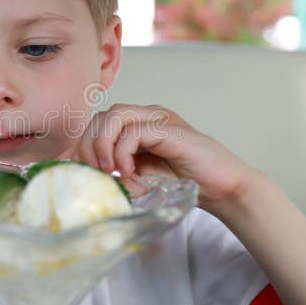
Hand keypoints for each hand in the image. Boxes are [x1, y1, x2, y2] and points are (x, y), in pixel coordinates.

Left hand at [74, 104, 254, 209]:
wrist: (222, 188)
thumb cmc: (184, 183)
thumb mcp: (140, 179)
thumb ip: (117, 172)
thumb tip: (87, 178)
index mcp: (138, 124)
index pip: (98, 123)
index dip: (83, 145)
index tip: (83, 172)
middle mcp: (147, 116)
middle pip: (101, 116)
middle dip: (89, 146)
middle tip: (96, 174)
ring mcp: (159, 119)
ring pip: (114, 116)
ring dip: (103, 146)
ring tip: (111, 172)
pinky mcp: (169, 129)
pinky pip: (133, 132)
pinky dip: (122, 154)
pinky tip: (130, 174)